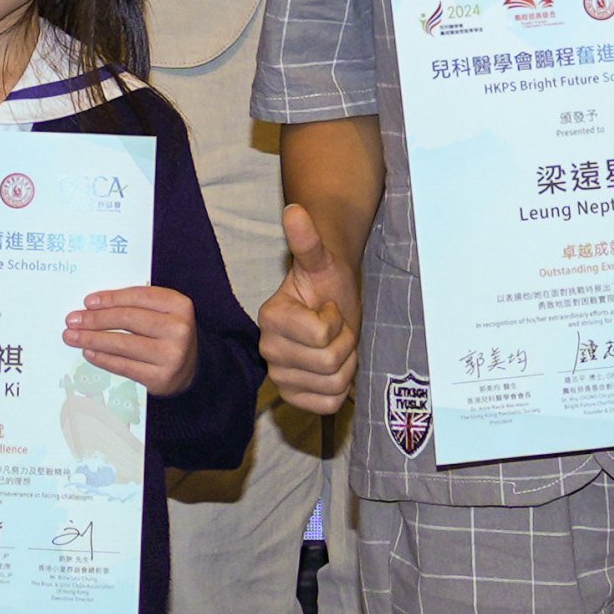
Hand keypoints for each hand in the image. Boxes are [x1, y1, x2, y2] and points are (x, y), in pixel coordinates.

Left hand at [64, 281, 201, 391]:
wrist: (193, 368)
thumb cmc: (170, 333)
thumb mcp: (164, 312)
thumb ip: (138, 305)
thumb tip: (94, 306)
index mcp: (180, 305)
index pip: (138, 297)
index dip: (110, 298)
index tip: (87, 302)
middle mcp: (178, 329)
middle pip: (127, 320)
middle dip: (95, 319)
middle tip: (72, 320)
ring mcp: (170, 355)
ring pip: (122, 344)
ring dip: (92, 339)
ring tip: (72, 336)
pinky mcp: (160, 378)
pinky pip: (123, 366)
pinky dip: (102, 359)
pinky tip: (88, 352)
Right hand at [259, 201, 359, 416]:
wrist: (330, 303)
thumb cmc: (327, 282)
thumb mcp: (322, 260)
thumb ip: (307, 240)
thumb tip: (295, 210)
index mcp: (271, 318)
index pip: (321, 336)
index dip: (336, 322)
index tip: (327, 309)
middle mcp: (268, 349)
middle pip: (329, 362)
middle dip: (344, 343)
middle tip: (335, 328)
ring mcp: (279, 376)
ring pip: (332, 384)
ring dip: (345, 364)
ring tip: (335, 345)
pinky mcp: (293, 396)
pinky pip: (329, 404)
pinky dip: (340, 387)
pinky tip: (332, 368)